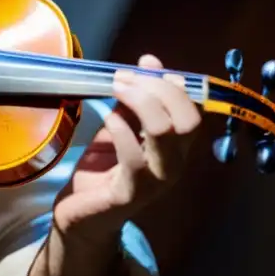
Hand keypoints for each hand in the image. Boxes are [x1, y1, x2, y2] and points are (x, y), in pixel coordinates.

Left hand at [53, 54, 200, 246]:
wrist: (80, 214)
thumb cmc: (104, 168)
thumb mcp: (121, 125)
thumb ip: (135, 99)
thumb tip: (149, 62)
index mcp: (175, 146)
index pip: (194, 110)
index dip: (174, 84)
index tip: (146, 66)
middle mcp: (173, 163)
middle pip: (187, 120)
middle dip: (160, 90)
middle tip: (126, 78)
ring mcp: (155, 181)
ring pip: (165, 133)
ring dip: (141, 102)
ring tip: (117, 88)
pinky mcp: (131, 194)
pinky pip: (135, 159)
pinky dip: (122, 130)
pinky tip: (108, 117)